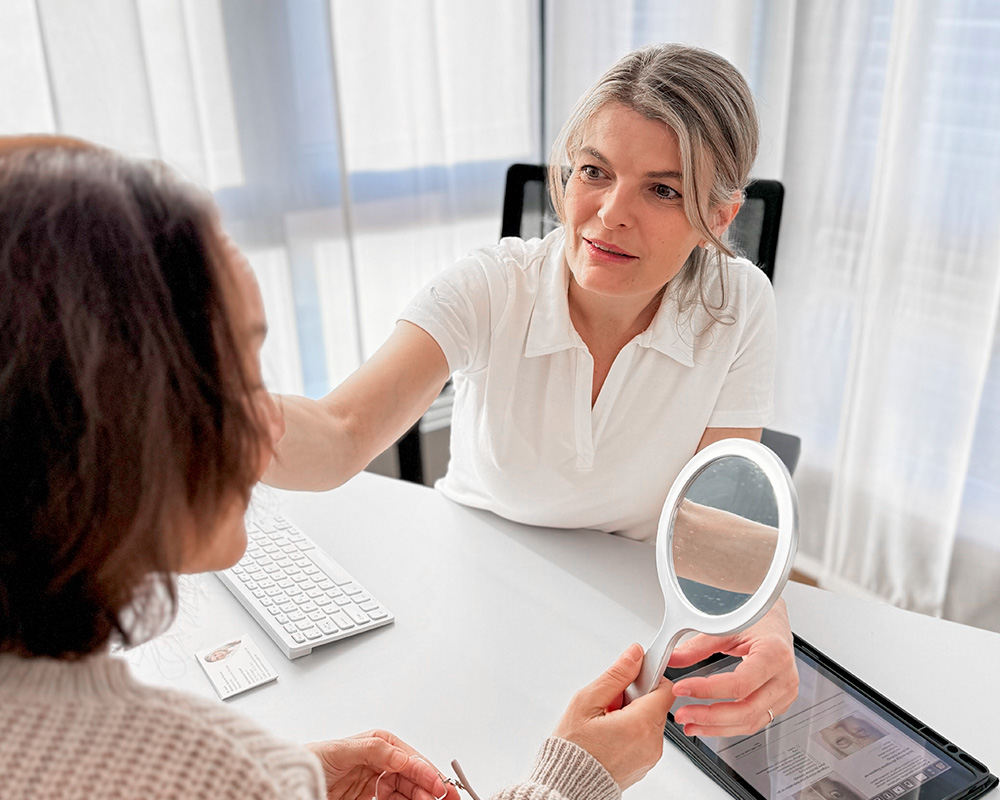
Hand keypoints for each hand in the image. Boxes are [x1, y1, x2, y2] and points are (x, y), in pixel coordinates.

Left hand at [306, 729, 458, 799]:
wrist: (291, 781)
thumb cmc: (313, 759)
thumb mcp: (344, 751)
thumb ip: (374, 750)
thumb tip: (400, 755)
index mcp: (380, 744)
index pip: (410, 759)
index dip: (427, 772)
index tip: (437, 785)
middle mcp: (382, 761)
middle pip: (413, 776)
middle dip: (430, 786)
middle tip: (444, 797)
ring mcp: (377, 780)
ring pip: (408, 790)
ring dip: (421, 796)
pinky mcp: (371, 797)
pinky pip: (395, 799)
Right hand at [553, 643, 675, 789]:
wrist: (568, 785)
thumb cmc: (573, 749)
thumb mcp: (586, 702)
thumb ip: (615, 676)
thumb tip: (634, 655)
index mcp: (640, 725)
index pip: (665, 688)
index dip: (648, 676)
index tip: (632, 675)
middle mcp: (651, 743)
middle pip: (656, 703)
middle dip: (635, 696)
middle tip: (609, 703)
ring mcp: (650, 756)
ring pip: (650, 719)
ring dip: (632, 713)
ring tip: (605, 721)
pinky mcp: (644, 764)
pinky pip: (645, 737)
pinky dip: (631, 730)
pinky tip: (609, 734)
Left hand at [669, 599, 797, 736]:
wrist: (776, 618)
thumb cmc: (758, 618)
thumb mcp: (727, 627)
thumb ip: (698, 647)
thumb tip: (672, 659)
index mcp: (774, 654)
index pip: (739, 683)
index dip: (707, 690)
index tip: (682, 689)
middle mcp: (784, 678)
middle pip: (747, 710)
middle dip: (710, 717)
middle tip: (683, 715)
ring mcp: (784, 693)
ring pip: (751, 722)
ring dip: (717, 727)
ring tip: (690, 723)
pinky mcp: (780, 703)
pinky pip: (754, 721)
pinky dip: (729, 726)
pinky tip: (708, 724)